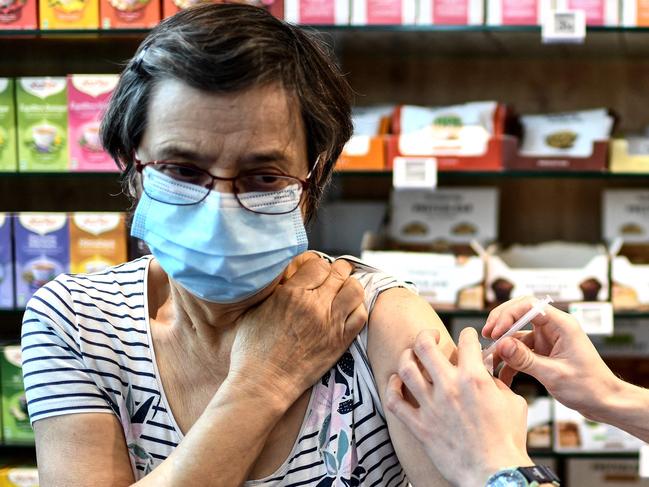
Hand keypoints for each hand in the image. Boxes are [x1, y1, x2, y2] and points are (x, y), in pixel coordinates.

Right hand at [228, 252, 367, 405]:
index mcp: (291, 293)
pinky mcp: (340, 342)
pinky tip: (348, 310)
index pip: (318, 264)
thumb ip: (274, 290)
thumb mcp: (255, 310)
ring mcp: (330, 323)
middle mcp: (314, 305)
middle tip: (333, 276)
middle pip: (339, 273)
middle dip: (337, 271)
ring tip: (343, 290)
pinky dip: (358, 308)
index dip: (319, 266)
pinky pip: (360, 315)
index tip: (316, 272)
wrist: (263, 383)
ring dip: (350, 286)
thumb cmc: (252, 350)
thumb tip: (285, 277)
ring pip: (355, 290)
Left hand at [385, 328, 531, 486]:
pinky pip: (395, 401)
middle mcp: (449, 387)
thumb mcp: (513, 402)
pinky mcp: (420, 426)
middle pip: (425, 346)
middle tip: (430, 337)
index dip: (467, 334)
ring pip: (406, 369)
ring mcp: (432, 406)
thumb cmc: (508, 440)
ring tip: (411, 355)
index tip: (466, 338)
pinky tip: (397, 381)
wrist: (496, 474)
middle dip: (426, 335)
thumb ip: (497, 381)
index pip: (465, 340)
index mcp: (474, 378)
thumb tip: (487, 370)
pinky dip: (392, 387)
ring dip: (407, 357)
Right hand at [483, 296, 621, 420]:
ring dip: (502, 345)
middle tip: (486, 336)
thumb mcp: (554, 374)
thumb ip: (525, 359)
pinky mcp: (543, 352)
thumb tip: (501, 345)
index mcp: (562, 324)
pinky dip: (510, 360)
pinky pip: (520, 350)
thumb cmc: (590, 387)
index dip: (507, 315)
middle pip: (519, 313)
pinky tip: (501, 373)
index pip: (528, 305)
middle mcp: (553, 328)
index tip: (495, 332)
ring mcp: (547, 339)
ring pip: (517, 334)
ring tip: (489, 359)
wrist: (604, 403)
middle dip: (500, 323)